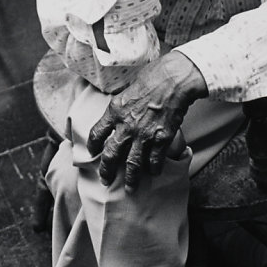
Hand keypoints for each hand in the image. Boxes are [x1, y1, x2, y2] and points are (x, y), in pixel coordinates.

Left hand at [87, 52, 208, 192]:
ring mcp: (144, 134)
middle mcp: (126, 126)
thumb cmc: (152, 78)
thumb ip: (120, 106)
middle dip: (106, 170)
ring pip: (132, 163)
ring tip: (130, 188)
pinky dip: (153, 168)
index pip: (96, 133)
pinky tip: (153, 173)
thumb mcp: (126, 90)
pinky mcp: (161, 139)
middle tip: (105, 180)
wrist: (174, 80)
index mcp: (114, 112)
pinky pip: (154, 160)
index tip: (93, 152)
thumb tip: (117, 114)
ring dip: (130, 178)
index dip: (93, 145)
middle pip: (111, 154)